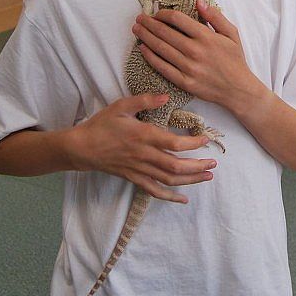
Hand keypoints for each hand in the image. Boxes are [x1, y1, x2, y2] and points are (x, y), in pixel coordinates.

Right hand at [63, 92, 216, 203]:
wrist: (82, 148)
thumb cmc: (102, 125)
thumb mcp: (121, 106)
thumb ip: (144, 100)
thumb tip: (166, 96)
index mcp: (143, 136)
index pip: (174, 142)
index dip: (192, 142)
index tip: (205, 138)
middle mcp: (144, 155)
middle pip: (176, 166)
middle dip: (198, 166)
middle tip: (214, 163)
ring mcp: (139, 169)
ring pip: (169, 179)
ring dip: (190, 180)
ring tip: (207, 176)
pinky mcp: (134, 178)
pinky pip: (154, 190)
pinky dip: (170, 197)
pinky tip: (183, 199)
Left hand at [132, 0, 264, 111]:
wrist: (238, 89)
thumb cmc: (235, 60)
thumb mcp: (232, 34)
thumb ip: (215, 16)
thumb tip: (199, 1)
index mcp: (206, 36)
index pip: (177, 19)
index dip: (163, 13)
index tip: (157, 13)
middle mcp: (195, 51)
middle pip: (164, 32)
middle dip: (149, 23)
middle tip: (139, 18)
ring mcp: (188, 67)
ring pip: (160, 48)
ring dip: (145, 37)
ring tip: (136, 30)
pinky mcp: (184, 82)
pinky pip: (162, 67)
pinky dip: (150, 57)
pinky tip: (143, 49)